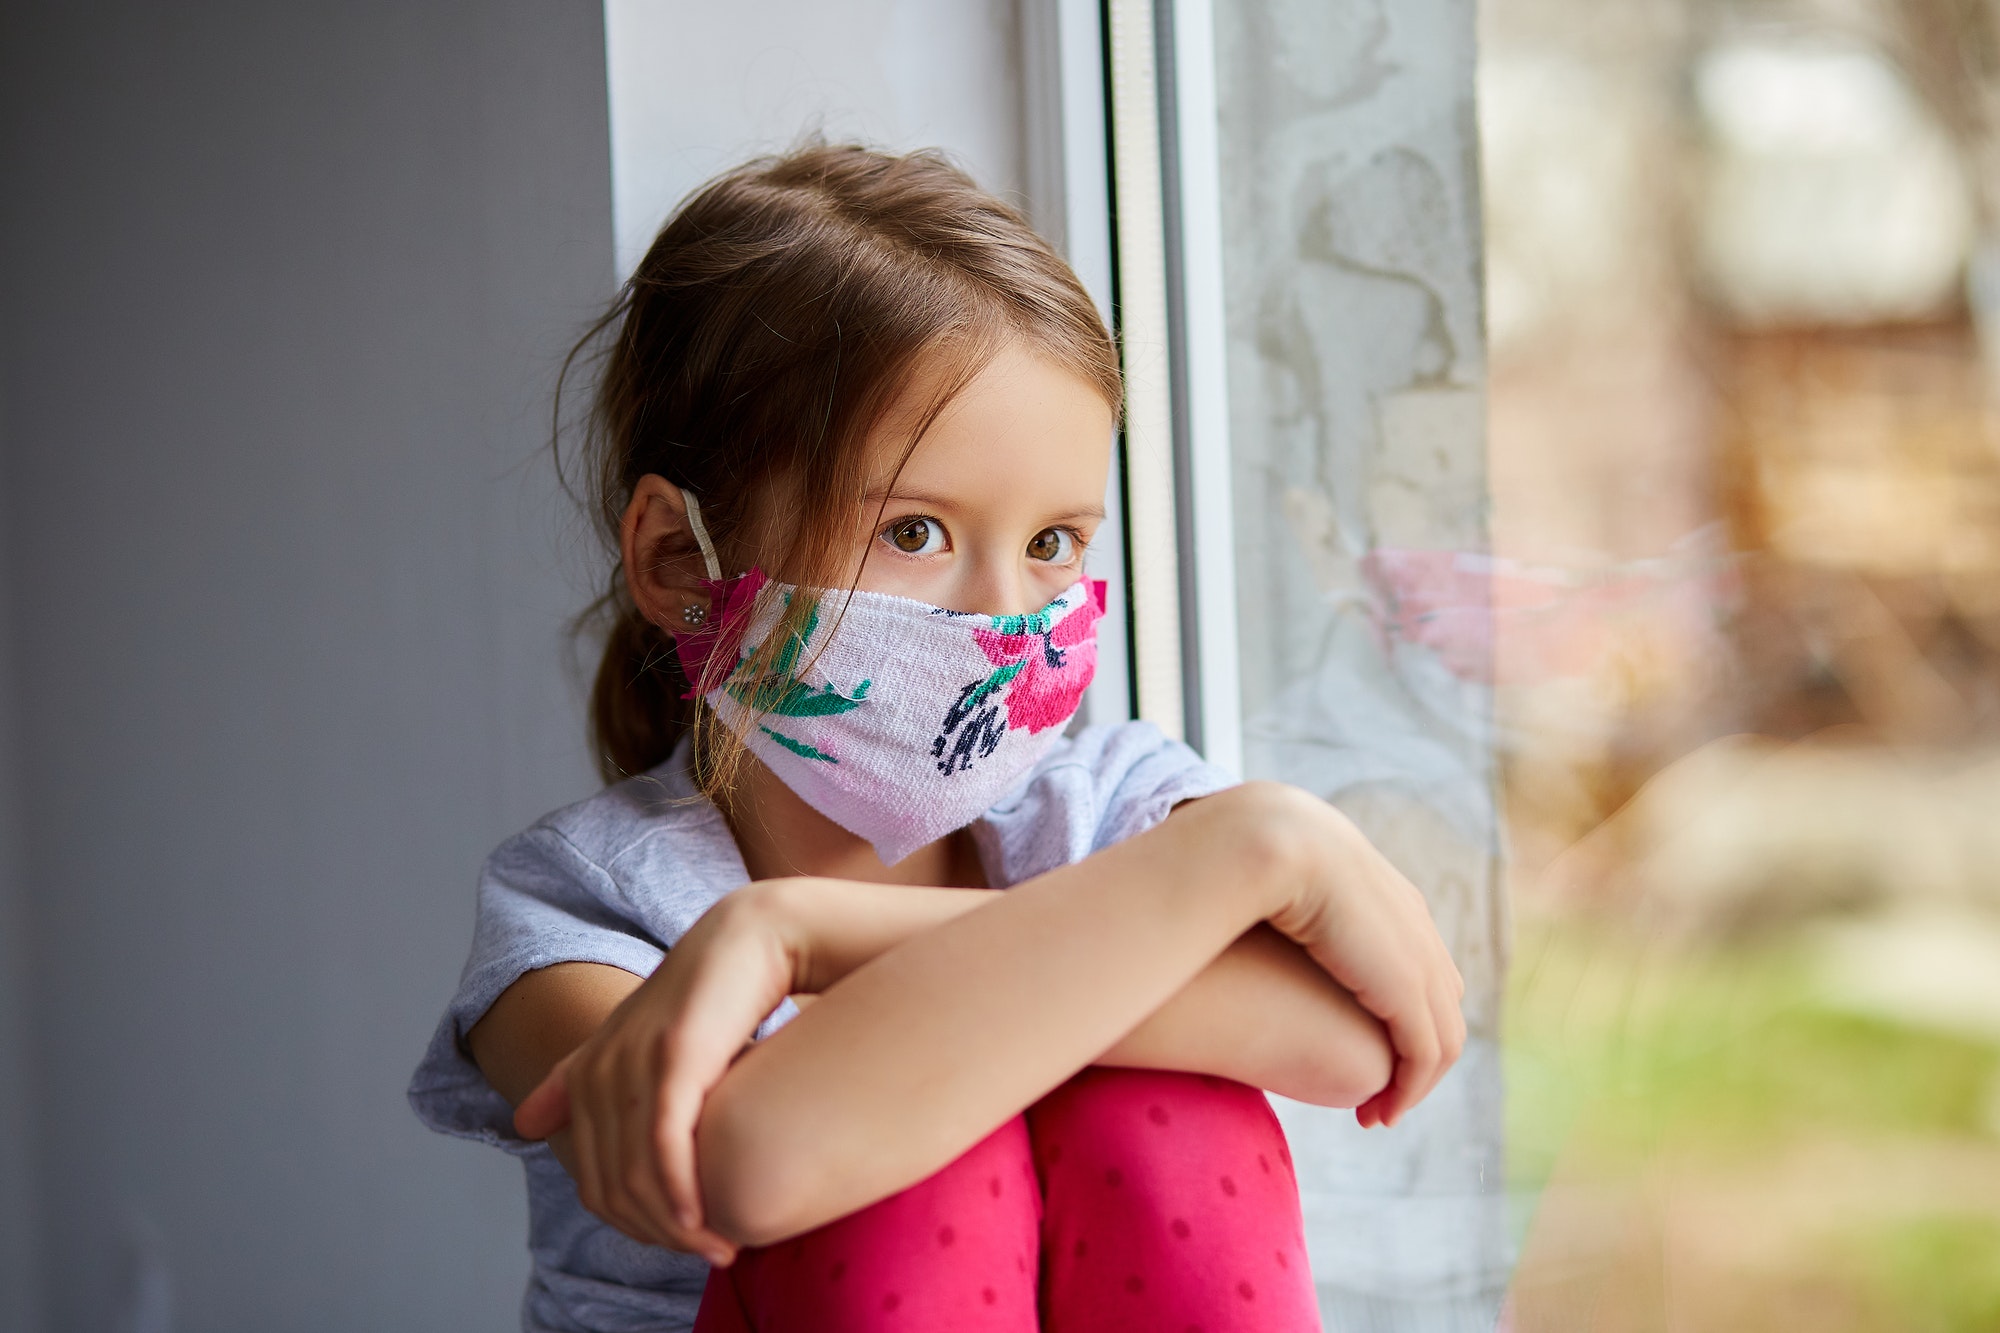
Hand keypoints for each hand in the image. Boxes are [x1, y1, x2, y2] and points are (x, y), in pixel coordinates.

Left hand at [513, 883, 798, 1263]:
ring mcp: (632, 1064)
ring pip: (636, 1178)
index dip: (637, 1226)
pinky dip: (682, 1196)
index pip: (595, 1183)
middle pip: (612, 1188)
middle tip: (710, 1254)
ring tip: (721, 1248)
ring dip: (677, 1228)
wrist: (750, 938)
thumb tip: (520, 1126)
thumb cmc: (704, 996)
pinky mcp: (673, 1059)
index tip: (685, 1243)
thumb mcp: (634, 1040)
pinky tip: (708, 1222)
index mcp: (585, 1074)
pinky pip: (664, 1148)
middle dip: (658, 1235)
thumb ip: (574, 1082)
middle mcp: (599, 1071)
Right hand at [1242, 783, 1466, 1127]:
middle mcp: (1417, 928)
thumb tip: (1253, 921)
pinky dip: (1409, 1091)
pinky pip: (1423, 1055)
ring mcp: (1419, 959)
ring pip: (1440, 1038)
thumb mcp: (1278, 881)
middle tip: (1377, 1094)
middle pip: (1439, 1003)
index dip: (1397, 1010)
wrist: (1269, 844)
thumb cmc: (1249, 859)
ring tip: (1377, 1115)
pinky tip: (1378, 1113)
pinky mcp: (1409, 990)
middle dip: (1414, 1053)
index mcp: (1390, 896)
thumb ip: (1284, 907)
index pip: (1418, 963)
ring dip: (1413, 1085)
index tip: (1357, 1043)